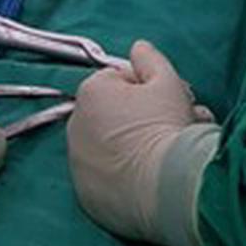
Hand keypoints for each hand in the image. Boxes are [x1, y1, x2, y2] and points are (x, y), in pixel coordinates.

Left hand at [67, 41, 210, 245]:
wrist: (169, 189)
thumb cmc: (167, 128)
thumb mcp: (167, 80)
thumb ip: (149, 57)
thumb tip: (139, 48)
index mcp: (91, 92)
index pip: (118, 80)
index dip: (146, 88)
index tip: (165, 102)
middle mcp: (75, 126)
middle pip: (111, 114)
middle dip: (138, 117)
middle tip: (169, 127)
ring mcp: (78, 166)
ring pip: (107, 147)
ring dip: (130, 146)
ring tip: (162, 156)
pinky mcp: (86, 198)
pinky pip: (104, 180)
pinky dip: (121, 177)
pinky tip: (146, 179)